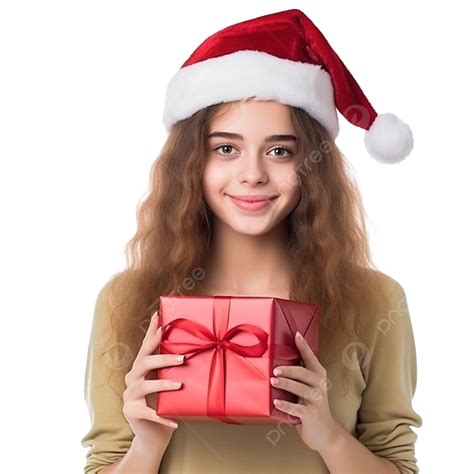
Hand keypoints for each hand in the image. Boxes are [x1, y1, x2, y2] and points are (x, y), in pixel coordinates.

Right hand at [122, 311, 184, 448]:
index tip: (158, 315)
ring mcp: (129, 395)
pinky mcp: (131, 412)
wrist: (154, 434)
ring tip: (179, 385)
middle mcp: (132, 378)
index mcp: (140, 367)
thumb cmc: (165, 403)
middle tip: (182, 358)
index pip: (145, 346)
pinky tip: (175, 421)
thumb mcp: (169, 382)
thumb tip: (195, 350)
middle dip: (163, 358)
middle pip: (144, 362)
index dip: (151, 331)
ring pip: (144, 385)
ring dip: (162, 384)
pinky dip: (162, 416)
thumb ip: (173, 368)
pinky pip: (148, 413)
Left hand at [270, 331, 341, 452]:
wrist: (325, 433)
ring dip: (286, 384)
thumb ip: (299, 375)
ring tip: (273, 382)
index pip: (310, 357)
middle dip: (289, 369)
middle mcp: (319, 386)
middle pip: (304, 373)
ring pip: (301, 389)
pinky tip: (276, 402)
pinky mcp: (311, 415)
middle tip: (275, 369)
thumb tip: (278, 358)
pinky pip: (297, 409)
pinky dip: (286, 405)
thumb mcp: (308, 387)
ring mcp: (316, 401)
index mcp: (318, 375)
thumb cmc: (311, 405)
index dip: (304, 346)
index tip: (296, 335)